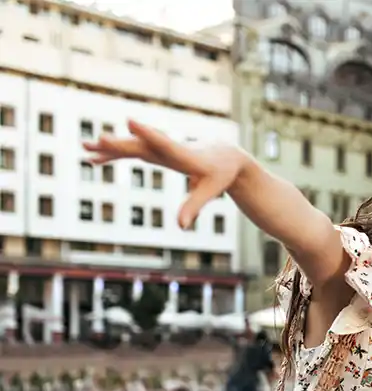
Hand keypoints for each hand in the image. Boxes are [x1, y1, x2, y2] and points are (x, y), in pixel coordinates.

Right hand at [82, 120, 243, 228]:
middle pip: (142, 145)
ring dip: (109, 148)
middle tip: (97, 140)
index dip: (149, 134)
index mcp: (186, 156)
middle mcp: (170, 148)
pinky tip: (94, 160)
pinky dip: (114, 155)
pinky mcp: (157, 151)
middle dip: (121, 144)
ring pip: (132, 146)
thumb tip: (182, 226)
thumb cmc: (220, 174)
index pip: (165, 144)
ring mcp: (161, 148)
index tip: (130, 121)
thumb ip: (194, 206)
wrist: (226, 155)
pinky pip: (132, 152)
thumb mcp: (211, 191)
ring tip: (84, 146)